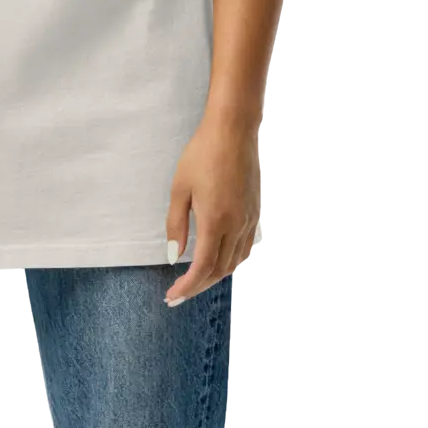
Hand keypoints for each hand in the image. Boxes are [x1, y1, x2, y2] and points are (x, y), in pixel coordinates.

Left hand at [164, 113, 261, 305]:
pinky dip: (230, 261)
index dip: (187, 287)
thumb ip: (176, 225)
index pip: (202, 268)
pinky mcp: (255, 214)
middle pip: (219, 271)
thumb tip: (173, 256)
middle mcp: (236, 226)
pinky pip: (245, 248)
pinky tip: (217, 260)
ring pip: (234, 262)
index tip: (172, 296)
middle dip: (197, 287)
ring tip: (194, 281)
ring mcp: (249, 221)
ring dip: (214, 276)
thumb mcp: (179, 189)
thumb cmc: (202, 155)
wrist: (232, 132)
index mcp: (215, 221)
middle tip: (178, 294)